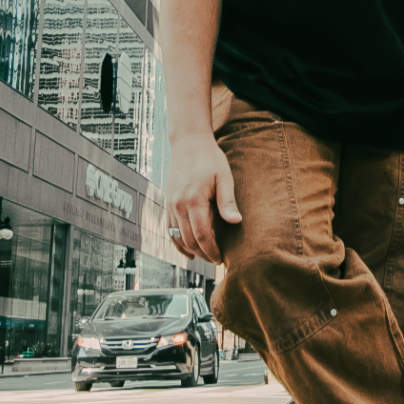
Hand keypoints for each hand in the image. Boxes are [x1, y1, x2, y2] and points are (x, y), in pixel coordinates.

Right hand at [166, 134, 240, 263]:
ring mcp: (170, 204)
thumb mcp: (224, 177)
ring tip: (205, 256)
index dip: (211, 250)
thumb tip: (235, 222)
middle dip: (202, 253)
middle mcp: (178, 205)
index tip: (220, 259)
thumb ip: (227, 201)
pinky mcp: (167, 203)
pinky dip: (177, 242)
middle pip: (189, 239)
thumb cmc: (210, 159)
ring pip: (177, 237)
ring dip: (190, 250)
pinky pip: (169, 229)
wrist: (188, 143)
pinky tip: (187, 250)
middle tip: (216, 260)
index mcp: (194, 200)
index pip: (201, 235)